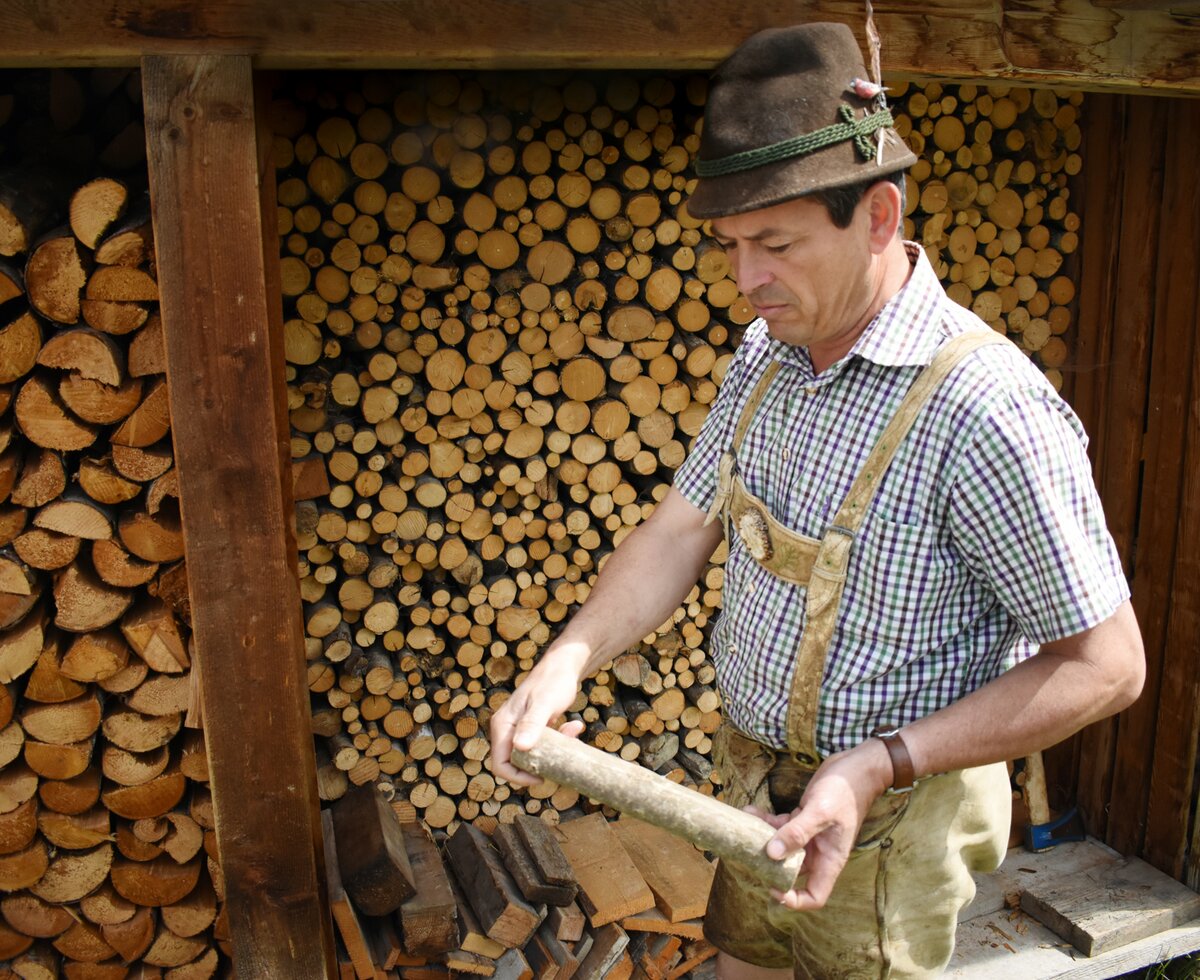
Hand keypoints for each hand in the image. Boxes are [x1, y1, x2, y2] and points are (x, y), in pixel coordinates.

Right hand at [488, 649, 587, 785]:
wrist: (563, 665)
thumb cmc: (553, 681)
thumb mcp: (544, 703)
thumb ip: (532, 724)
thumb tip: (519, 747)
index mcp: (503, 725)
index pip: (499, 763)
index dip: (517, 777)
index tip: (541, 776)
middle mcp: (507, 729)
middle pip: (516, 763)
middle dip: (540, 763)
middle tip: (561, 756)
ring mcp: (519, 728)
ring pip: (532, 754)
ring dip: (553, 751)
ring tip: (572, 734)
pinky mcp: (532, 728)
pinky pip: (542, 745)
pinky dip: (558, 741)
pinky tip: (573, 726)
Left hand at [752, 739, 893, 910]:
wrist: (857, 767)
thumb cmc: (845, 791)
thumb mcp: (821, 812)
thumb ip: (797, 832)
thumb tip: (772, 854)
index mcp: (830, 859)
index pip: (815, 895)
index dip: (794, 899)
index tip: (773, 887)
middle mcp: (819, 852)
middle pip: (793, 873)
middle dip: (771, 868)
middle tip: (749, 857)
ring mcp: (811, 836)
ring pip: (783, 848)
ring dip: (763, 841)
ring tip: (744, 831)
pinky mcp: (803, 819)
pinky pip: (781, 827)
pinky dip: (766, 821)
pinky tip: (751, 811)